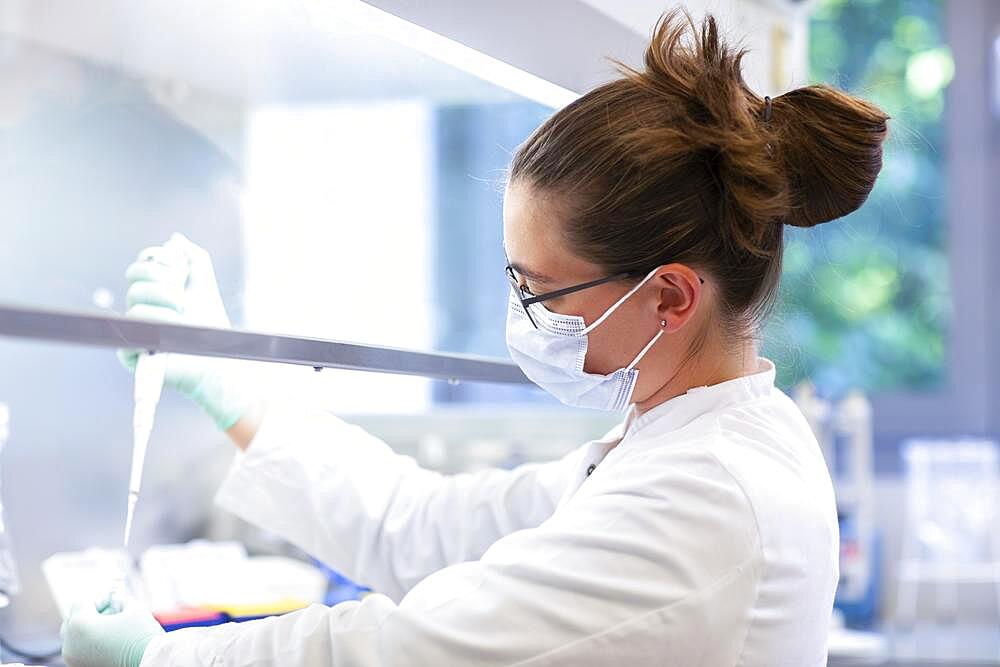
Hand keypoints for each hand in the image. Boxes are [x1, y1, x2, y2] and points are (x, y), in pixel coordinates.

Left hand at [60, 597, 163, 666]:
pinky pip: (79, 651)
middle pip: (72, 620)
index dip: (99, 598)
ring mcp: (73, 659)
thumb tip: (115, 600)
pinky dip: (90, 644)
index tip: (115, 600)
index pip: (81, 602)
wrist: (151, 663)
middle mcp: (70, 644)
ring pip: (73, 638)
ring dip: (88, 630)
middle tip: (111, 612)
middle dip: (90, 614)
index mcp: (79, 625)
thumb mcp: (133, 608)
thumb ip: (119, 600)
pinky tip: (109, 643)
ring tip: (111, 629)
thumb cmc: (141, 636)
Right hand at [118, 233, 255, 429]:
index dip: (156, 259)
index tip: (177, 267)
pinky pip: (131, 329)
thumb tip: (175, 239)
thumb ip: (193, 259)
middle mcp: (140, 307)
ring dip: (166, 305)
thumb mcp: (205, 286)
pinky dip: (155, 326)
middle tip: (183, 297)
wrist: (218, 358)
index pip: (141, 265)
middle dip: (163, 281)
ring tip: (183, 318)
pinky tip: (171, 332)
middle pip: (135, 278)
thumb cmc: (210, 325)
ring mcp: (134, 329)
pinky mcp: (131, 352)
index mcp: (154, 291)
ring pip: (135, 301)